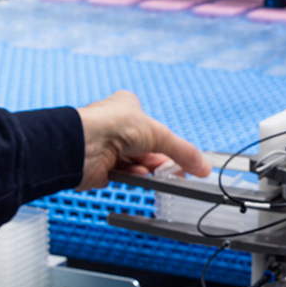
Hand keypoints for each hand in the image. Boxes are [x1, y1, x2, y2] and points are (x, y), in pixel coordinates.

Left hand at [77, 90, 209, 189]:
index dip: (168, 142)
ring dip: (148, 169)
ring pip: (136, 163)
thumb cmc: (111, 126)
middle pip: (147, 148)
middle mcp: (116, 126)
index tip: (183, 157)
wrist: (82, 145)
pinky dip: (134, 178)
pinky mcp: (101, 168)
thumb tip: (203, 166)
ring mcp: (108, 147)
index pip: (154, 127)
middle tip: (177, 171)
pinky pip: (124, 175)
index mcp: (128, 108)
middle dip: (160, 160)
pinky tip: (140, 178)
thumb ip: (183, 152)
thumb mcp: (159, 135)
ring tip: (160, 176)